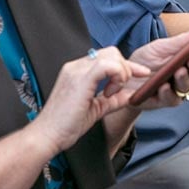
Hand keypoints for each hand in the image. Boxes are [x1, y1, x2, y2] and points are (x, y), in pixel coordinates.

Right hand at [33, 48, 149, 155]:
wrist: (47, 135)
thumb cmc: (65, 125)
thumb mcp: (95, 109)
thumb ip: (113, 100)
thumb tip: (130, 95)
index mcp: (78, 70)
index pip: (107, 57)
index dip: (126, 65)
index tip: (141, 74)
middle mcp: (76, 66)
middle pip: (112, 52)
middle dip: (126, 67)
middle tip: (122, 88)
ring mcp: (76, 70)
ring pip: (111, 55)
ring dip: (121, 72)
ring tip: (112, 92)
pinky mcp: (80, 79)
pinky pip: (106, 66)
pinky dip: (117, 75)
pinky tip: (111, 92)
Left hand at [126, 29, 188, 110]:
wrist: (125, 77)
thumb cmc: (145, 61)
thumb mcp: (161, 47)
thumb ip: (182, 41)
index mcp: (188, 57)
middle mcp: (186, 74)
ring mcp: (177, 88)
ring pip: (187, 85)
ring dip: (184, 78)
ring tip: (179, 72)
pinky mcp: (165, 101)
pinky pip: (172, 99)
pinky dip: (168, 92)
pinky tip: (163, 86)